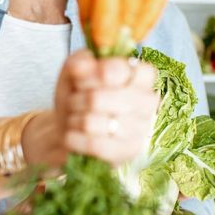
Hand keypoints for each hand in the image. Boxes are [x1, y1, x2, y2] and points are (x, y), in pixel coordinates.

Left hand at [24, 50, 157, 167]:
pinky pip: (94, 145)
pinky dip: (74, 138)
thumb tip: (83, 66)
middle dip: (78, 100)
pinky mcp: (129, 152)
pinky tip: (71, 136)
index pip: (135, 71)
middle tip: (74, 102)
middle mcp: (147, 102)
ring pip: (93, 122)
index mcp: (139, 76)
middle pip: (104, 98)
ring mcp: (141, 129)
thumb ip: (79, 62)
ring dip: (74, 119)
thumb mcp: (72, 73)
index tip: (83, 78)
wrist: (67, 131)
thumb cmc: (76, 97)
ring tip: (75, 119)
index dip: (105, 72)